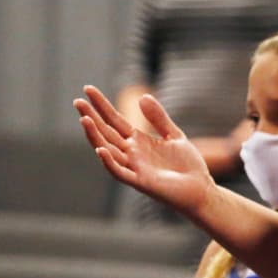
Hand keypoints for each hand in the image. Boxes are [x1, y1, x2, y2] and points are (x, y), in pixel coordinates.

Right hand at [74, 85, 216, 216]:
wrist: (200, 189)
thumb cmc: (187, 165)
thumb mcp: (173, 135)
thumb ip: (158, 118)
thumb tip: (143, 96)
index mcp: (138, 141)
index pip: (115, 120)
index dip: (102, 105)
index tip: (88, 89)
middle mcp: (131, 153)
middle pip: (107, 133)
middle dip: (92, 117)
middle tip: (77, 101)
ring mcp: (134, 167)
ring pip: (108, 150)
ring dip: (95, 136)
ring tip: (84, 119)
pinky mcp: (140, 182)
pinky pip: (120, 172)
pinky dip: (109, 162)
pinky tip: (101, 149)